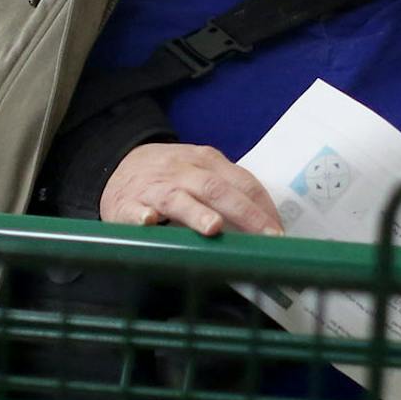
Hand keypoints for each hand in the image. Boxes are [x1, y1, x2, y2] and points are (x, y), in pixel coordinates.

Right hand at [101, 144, 281, 237]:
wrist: (120, 165)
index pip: (242, 182)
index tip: (279, 233)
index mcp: (207, 163)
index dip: (263, 208)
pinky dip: (142, 216)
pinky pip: (134, 209)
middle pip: (217, 189)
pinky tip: (148, 222)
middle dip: (244, 214)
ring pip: (178, 198)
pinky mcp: (127, 203)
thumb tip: (267, 225)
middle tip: (265, 236)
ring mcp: (155, 187)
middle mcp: (183, 172)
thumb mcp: (202, 174)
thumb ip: (231, 193)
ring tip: (214, 227)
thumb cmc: (172, 177)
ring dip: (196, 213)